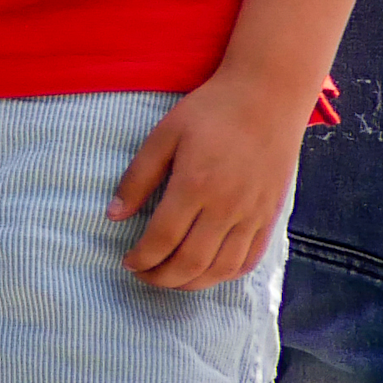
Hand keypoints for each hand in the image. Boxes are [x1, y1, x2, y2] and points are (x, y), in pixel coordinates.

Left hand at [111, 69, 307, 290]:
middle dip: (162, 278)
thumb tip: (113, 216)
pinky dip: (226, 275)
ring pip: (221, 269)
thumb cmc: (210, 111)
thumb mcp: (164, 135)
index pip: (163, 238)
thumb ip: (138, 177)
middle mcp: (226, 207)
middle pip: (191, 262)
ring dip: (192, 283)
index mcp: (195, 185)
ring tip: (170, 279)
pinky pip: (249, 260)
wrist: (267, 98)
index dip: (142, 258)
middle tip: (143, 276)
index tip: (128, 262)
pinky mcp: (270, 216)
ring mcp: (252, 215)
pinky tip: (207, 272)